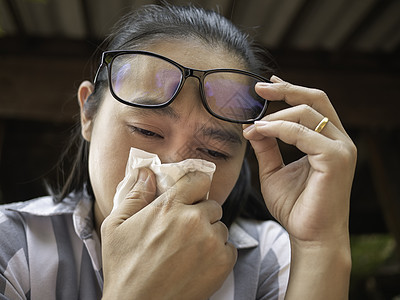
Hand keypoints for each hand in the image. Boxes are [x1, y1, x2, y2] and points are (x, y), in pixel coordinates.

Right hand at [101, 168, 236, 299]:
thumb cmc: (124, 268)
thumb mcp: (115, 227)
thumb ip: (134, 195)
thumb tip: (147, 173)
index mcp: (169, 206)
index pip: (199, 180)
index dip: (196, 185)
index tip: (193, 193)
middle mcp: (194, 220)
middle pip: (212, 205)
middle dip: (201, 214)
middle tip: (185, 230)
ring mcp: (210, 241)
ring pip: (221, 227)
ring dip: (210, 234)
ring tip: (190, 251)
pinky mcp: (222, 263)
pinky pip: (229, 248)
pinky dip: (219, 254)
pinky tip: (199, 264)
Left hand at [243, 76, 355, 298]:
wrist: (309, 235)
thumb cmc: (295, 206)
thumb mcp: (273, 171)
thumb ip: (266, 147)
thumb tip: (253, 125)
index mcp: (327, 140)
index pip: (312, 105)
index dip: (289, 91)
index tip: (265, 86)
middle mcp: (339, 140)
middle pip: (315, 99)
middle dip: (285, 90)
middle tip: (259, 88)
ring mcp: (340, 148)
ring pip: (308, 112)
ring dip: (275, 114)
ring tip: (253, 124)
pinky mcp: (336, 159)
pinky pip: (303, 134)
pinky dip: (278, 129)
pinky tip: (259, 132)